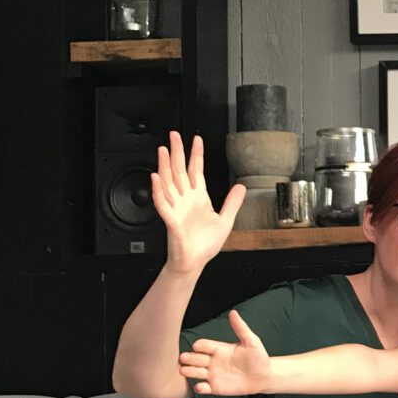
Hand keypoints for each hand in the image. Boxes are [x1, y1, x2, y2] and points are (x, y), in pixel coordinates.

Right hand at [153, 131, 244, 272]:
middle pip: (180, 171)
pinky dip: (158, 191)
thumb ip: (232, 203)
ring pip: (168, 183)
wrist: (195, 262)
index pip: (196, 171)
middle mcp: (186, 200)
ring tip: (163, 151)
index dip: (196, 154)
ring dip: (165, 167)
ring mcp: (177, 209)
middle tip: (173, 135)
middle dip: (177, 152)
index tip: (197, 139)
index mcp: (199, 198)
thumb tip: (241, 187)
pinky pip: (163, 203)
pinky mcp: (172, 221)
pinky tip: (156, 178)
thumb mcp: (225, 220)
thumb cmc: (205, 244)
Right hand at [179, 309, 270, 394]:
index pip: (204, 345)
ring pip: (195, 372)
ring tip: (183, 370)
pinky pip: (204, 388)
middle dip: (188, 358)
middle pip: (195, 358)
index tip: (197, 346)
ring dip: (188, 371)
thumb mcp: (251, 341)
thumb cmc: (258, 357)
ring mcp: (213, 374)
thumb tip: (233, 312)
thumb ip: (240, 328)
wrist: (264, 376)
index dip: (199, 346)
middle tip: (183, 358)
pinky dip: (200, 388)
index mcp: (218, 348)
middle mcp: (213, 361)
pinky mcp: (216, 387)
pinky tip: (200, 386)